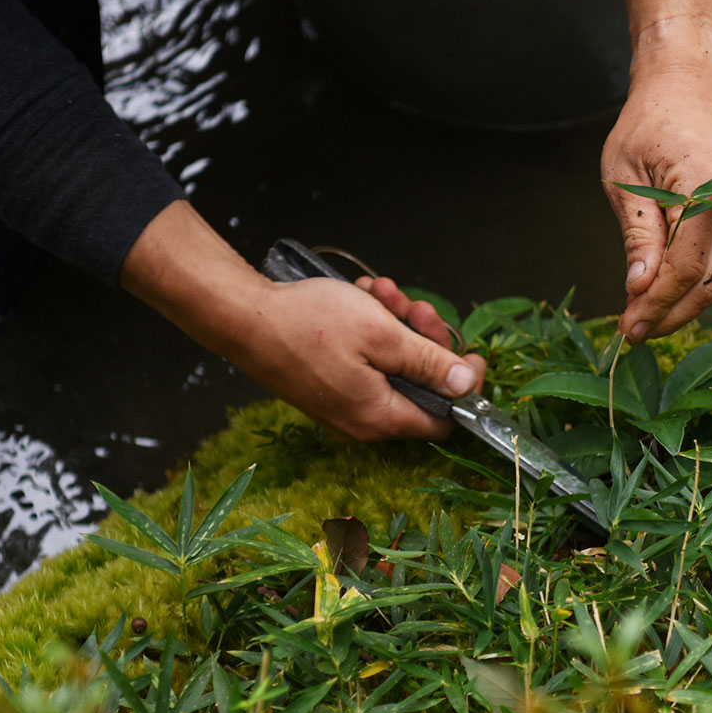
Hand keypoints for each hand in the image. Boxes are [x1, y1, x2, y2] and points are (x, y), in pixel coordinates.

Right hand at [119, 202, 482, 441]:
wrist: (242, 317)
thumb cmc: (309, 324)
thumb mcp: (383, 335)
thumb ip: (429, 363)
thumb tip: (466, 386)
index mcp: (379, 418)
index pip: (444, 420)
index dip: (463, 386)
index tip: (468, 352)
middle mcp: (362, 421)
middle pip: (418, 387)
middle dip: (424, 340)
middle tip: (415, 305)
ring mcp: (342, 405)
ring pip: (391, 368)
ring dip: (396, 326)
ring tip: (382, 291)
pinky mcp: (327, 387)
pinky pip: (365, 363)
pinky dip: (370, 331)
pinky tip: (361, 299)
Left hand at [603, 75, 711, 340]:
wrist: (690, 88)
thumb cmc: (649, 124)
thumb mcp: (625, 177)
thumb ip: (638, 236)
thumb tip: (640, 289)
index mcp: (708, 187)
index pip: (683, 269)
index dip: (654, 305)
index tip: (626, 329)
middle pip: (708, 283)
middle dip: (669, 315)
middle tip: (632, 334)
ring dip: (682, 305)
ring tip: (643, 319)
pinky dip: (696, 283)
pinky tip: (664, 293)